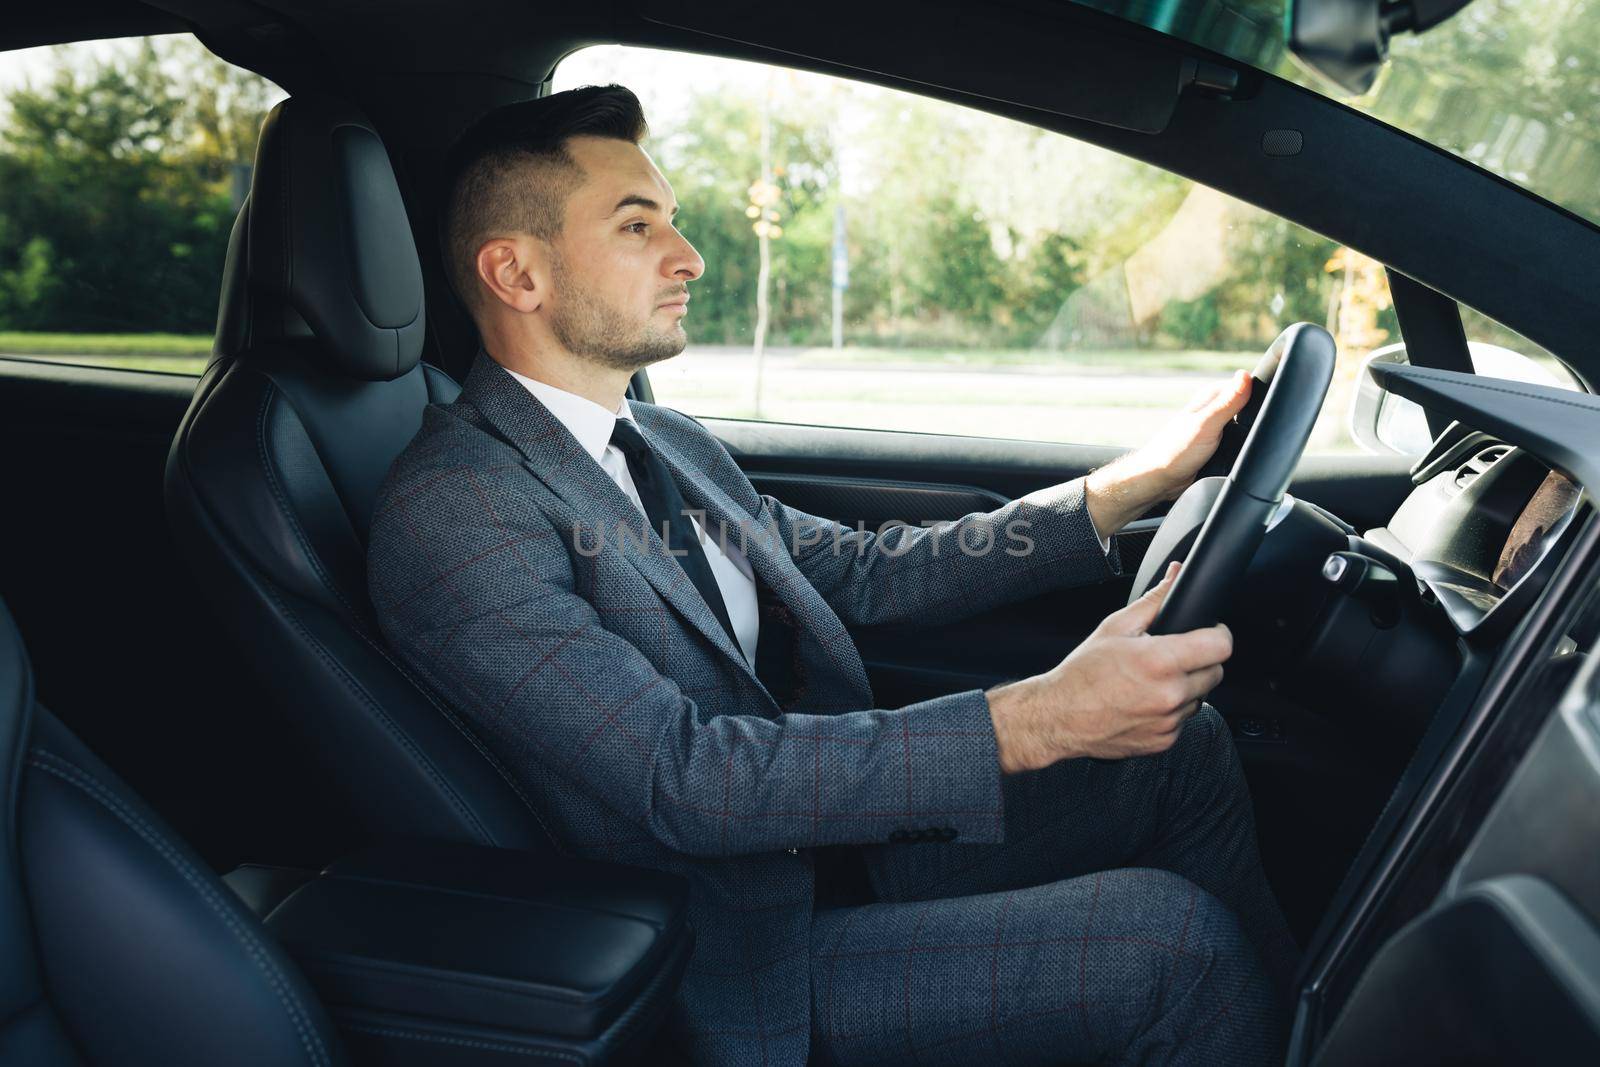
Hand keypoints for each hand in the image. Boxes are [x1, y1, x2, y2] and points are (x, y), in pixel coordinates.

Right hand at [987, 563, 1231, 771]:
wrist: (1060, 716)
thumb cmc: (1083, 673)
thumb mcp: (1116, 626)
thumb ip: (1154, 600)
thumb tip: (1176, 575)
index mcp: (1160, 661)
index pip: (1221, 645)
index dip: (1218, 633)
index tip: (1208, 632)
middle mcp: (1169, 694)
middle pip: (1216, 672)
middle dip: (1201, 661)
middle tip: (1173, 657)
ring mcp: (1168, 722)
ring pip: (1200, 698)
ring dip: (1186, 688)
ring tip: (1154, 682)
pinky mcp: (1165, 742)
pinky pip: (1183, 720)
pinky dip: (1171, 711)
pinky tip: (1146, 702)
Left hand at [1084, 369, 1251, 535]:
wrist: (1161, 480)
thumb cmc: (1176, 452)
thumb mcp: (1206, 424)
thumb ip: (1227, 402)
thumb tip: (1244, 375)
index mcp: (1212, 396)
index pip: (1247, 386)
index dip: (1262, 395)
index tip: (1271, 408)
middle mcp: (1215, 409)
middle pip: (1250, 407)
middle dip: (1258, 418)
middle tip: (1262, 431)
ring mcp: (1217, 428)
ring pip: (1246, 426)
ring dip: (1251, 434)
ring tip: (1255, 444)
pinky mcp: (1218, 445)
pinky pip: (1240, 442)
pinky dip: (1244, 446)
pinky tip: (1246, 453)